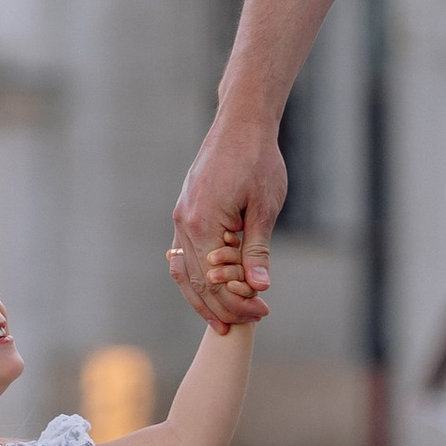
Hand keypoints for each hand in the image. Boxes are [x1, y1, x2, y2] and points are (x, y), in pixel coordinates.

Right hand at [168, 111, 286, 328]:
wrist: (240, 124)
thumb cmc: (257, 161)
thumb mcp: (265, 207)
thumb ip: (257, 249)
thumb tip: (258, 286)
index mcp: (203, 223)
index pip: (216, 281)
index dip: (238, 303)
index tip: (263, 312)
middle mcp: (184, 222)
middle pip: (197, 281)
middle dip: (223, 306)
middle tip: (250, 322)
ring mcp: (181, 216)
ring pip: (184, 271)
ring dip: (203, 297)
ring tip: (224, 319)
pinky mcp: (185, 210)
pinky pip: (183, 253)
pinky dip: (195, 275)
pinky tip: (210, 287)